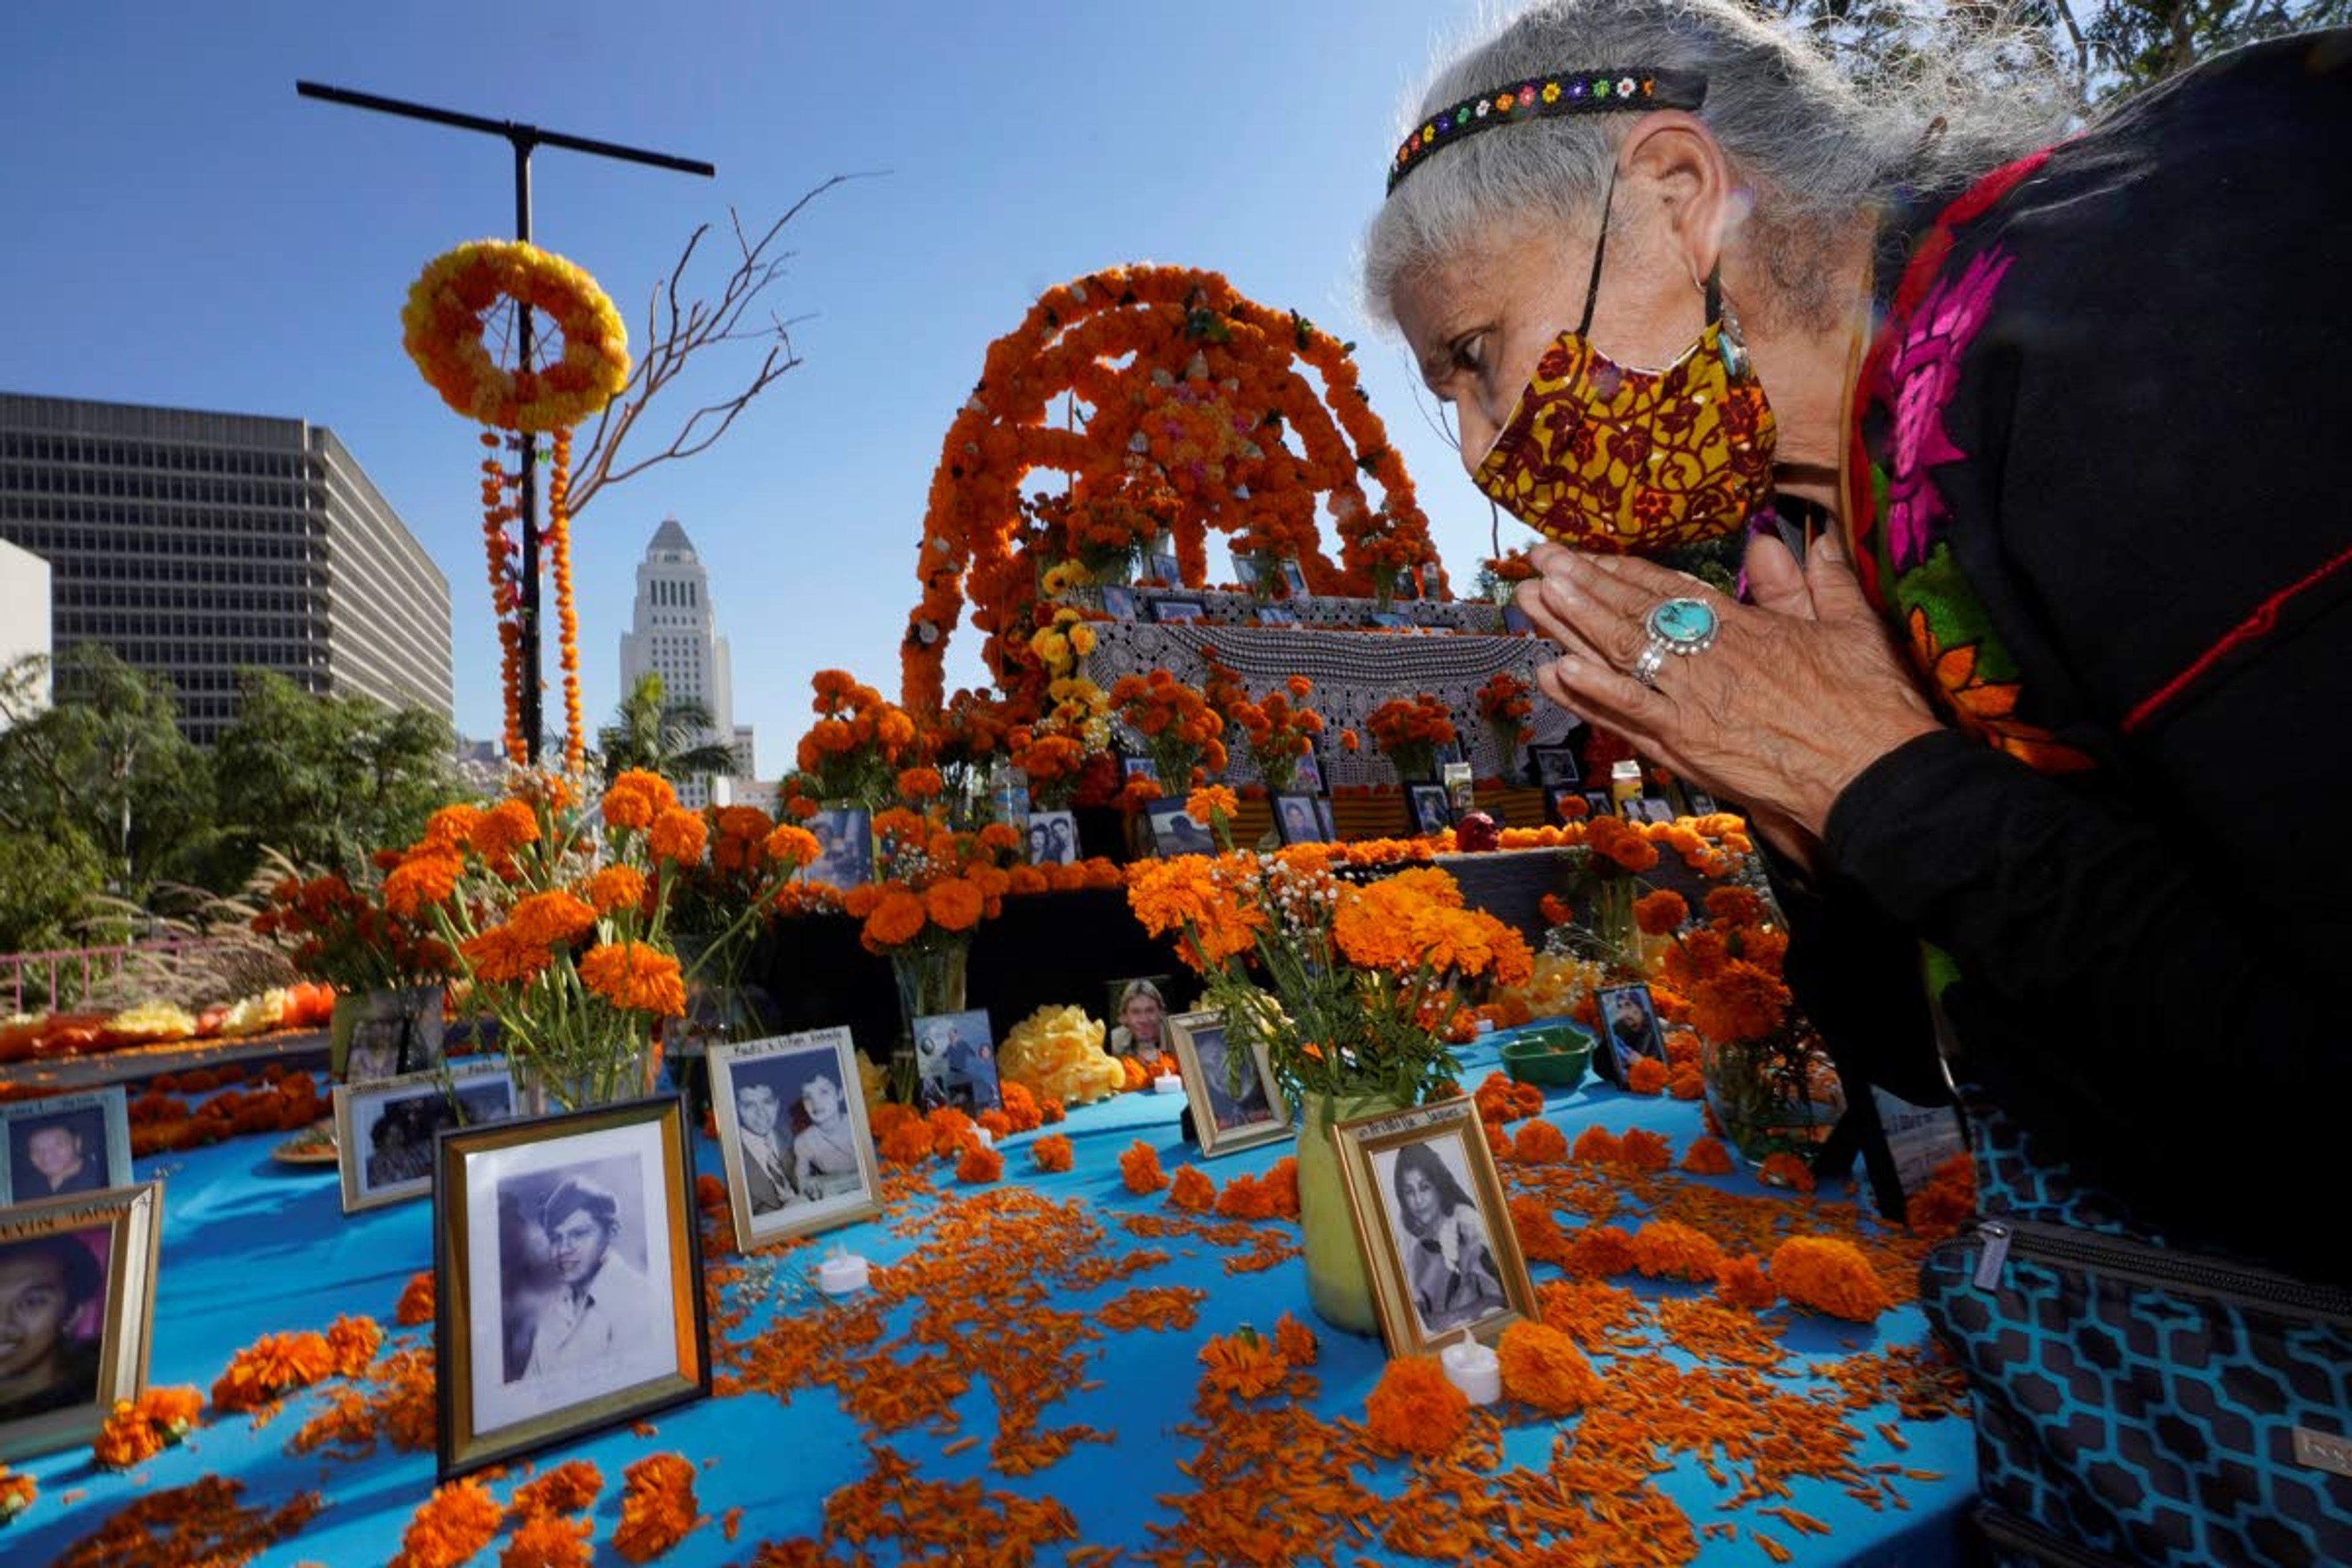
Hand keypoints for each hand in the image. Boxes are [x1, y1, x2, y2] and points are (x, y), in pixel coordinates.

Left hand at [1513, 530, 1939, 864]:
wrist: (1876, 773)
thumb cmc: (1872, 704)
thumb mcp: (1853, 627)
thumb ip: (1817, 582)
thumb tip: (1800, 540)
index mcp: (1743, 625)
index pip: (1668, 589)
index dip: (1621, 569)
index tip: (1586, 553)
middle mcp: (1708, 656)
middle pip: (1631, 613)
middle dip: (1580, 585)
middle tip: (1537, 559)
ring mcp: (1692, 700)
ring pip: (1619, 655)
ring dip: (1570, 626)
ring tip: (1531, 598)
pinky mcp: (1688, 744)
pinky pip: (1629, 712)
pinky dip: (1591, 693)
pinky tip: (1555, 670)